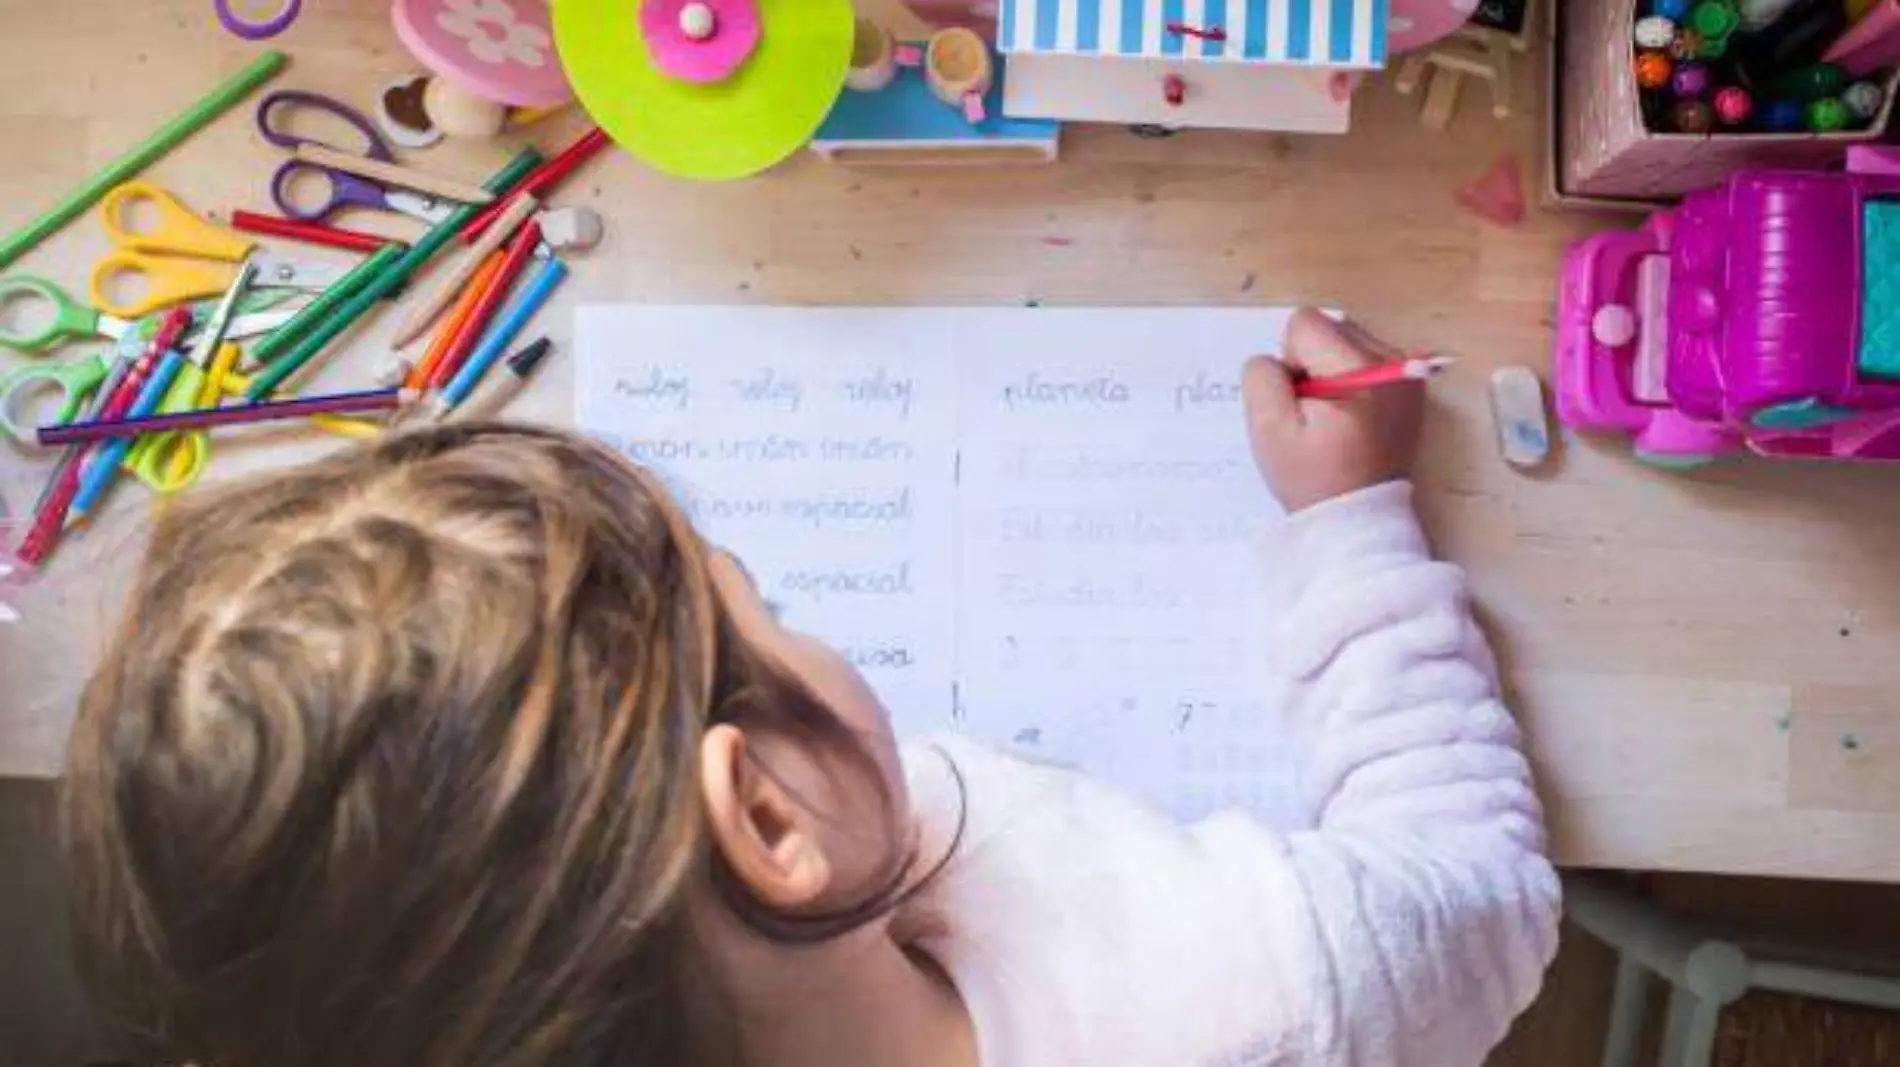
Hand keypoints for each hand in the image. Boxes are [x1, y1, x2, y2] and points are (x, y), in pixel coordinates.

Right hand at [1242, 308, 1423, 511]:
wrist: (1359, 516)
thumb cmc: (1314, 477)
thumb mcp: (1269, 429)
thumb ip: (1262, 377)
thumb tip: (1279, 359)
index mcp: (1361, 368)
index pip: (1305, 324)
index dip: (1290, 362)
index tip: (1301, 404)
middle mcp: (1393, 359)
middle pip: (1331, 326)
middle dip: (1312, 362)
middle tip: (1316, 413)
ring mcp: (1406, 371)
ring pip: (1348, 338)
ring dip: (1331, 369)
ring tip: (1335, 416)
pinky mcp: (1410, 384)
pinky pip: (1367, 357)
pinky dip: (1352, 378)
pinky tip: (1352, 415)